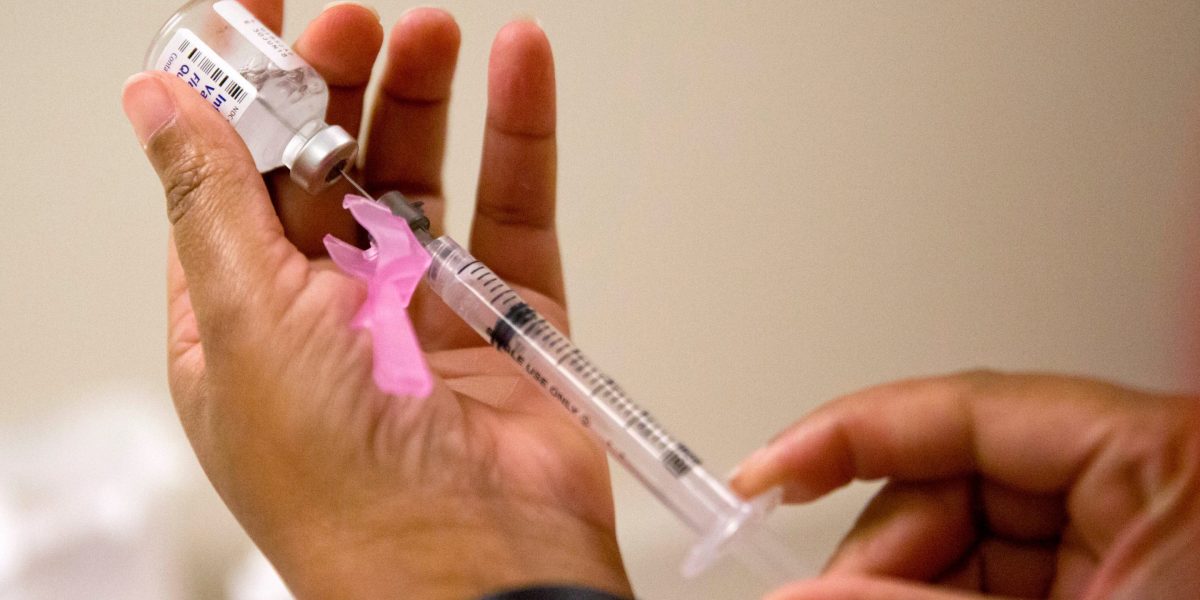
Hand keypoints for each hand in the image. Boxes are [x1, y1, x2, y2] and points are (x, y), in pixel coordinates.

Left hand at [122, 3, 630, 597]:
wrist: (473, 565)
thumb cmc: (342, 486)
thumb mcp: (246, 321)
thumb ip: (209, 200)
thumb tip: (154, 104)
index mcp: (245, 320)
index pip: (229, 180)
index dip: (238, 95)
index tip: (255, 14)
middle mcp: (331, 311)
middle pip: (329, 167)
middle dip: (336, 86)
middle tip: (352, 23)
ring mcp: (424, 310)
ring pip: (423, 177)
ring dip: (424, 98)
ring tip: (432, 32)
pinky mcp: (508, 316)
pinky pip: (514, 208)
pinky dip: (519, 135)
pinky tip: (519, 66)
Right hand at [731, 371, 1199, 598]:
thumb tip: (807, 599)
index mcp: (1160, 457)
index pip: (968, 408)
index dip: (850, 432)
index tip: (769, 474)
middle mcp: (1139, 488)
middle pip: (955, 480)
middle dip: (881, 547)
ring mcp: (1123, 546)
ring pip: (964, 542)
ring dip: (903, 585)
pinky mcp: (1111, 591)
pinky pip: (993, 585)